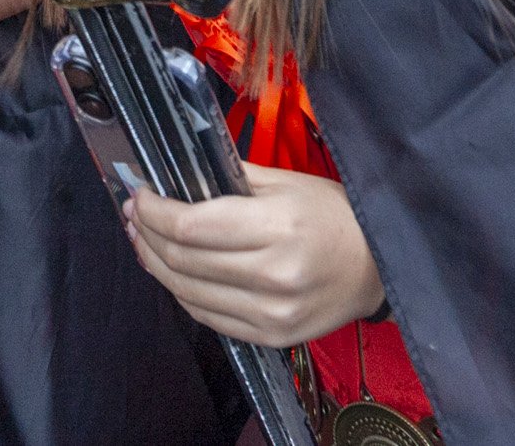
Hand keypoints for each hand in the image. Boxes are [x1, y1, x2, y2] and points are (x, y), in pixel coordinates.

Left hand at [128, 165, 386, 347]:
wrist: (380, 267)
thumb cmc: (333, 216)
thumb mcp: (285, 183)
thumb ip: (229, 179)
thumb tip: (176, 176)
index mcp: (277, 228)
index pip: (190, 226)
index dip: (154, 211)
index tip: (139, 195)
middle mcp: (273, 276)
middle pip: (183, 260)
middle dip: (147, 235)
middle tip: (134, 216)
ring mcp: (272, 313)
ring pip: (188, 293)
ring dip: (156, 266)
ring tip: (143, 242)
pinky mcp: (272, 337)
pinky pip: (209, 318)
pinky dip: (183, 293)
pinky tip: (173, 273)